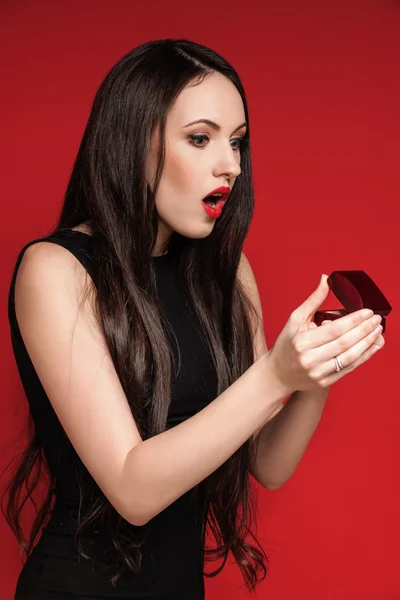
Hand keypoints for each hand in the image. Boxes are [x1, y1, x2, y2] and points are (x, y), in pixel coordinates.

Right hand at [268, 274, 384, 394]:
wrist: (277, 374)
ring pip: (349, 357)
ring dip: (367, 343)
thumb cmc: (286, 344)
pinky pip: (348, 369)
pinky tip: (373, 346)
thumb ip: (313, 300)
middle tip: (377, 319)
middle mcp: (309, 359)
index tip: (367, 312)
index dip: (353, 321)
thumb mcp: (295, 320)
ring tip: (378, 331)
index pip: (333, 330)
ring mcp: (318, 373)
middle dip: (364, 330)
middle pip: (344, 343)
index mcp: (301, 341)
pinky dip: (363, 357)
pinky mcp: (324, 382)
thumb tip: (326, 279)